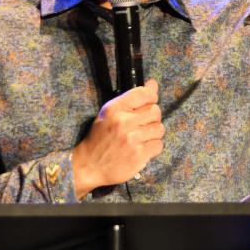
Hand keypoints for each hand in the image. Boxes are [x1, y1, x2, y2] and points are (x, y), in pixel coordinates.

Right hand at [71, 79, 162, 198]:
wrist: (89, 165)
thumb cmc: (100, 138)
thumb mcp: (111, 113)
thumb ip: (133, 99)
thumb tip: (153, 83)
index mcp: (115, 108)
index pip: (145, 93)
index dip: (151, 97)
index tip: (148, 105)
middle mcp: (124, 122)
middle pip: (155, 111)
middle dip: (152, 118)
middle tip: (141, 126)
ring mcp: (132, 139)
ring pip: (159, 128)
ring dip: (153, 134)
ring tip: (140, 139)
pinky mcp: (138, 155)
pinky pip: (159, 145)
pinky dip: (152, 148)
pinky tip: (141, 149)